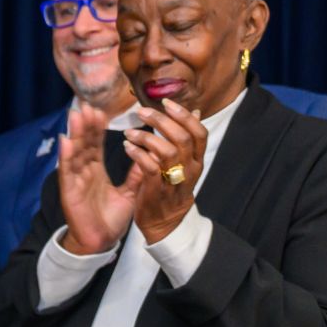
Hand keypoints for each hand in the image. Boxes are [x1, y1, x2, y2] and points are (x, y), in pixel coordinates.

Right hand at [56, 102, 140, 255]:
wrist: (100, 242)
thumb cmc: (110, 219)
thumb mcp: (129, 192)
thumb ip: (137, 173)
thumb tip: (148, 154)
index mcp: (96, 171)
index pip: (96, 145)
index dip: (97, 128)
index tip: (101, 110)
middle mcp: (83, 172)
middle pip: (83, 144)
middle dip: (85, 125)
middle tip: (87, 104)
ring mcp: (75, 181)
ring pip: (74, 153)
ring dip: (75, 134)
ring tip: (76, 114)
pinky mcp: (69, 192)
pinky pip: (67, 172)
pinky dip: (66, 156)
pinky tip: (66, 141)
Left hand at [124, 97, 206, 244]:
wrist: (165, 224)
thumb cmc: (172, 189)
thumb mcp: (185, 164)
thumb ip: (187, 140)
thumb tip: (195, 112)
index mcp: (196, 161)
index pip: (199, 133)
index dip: (184, 115)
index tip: (166, 102)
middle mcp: (189, 169)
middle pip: (182, 138)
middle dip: (161, 121)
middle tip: (141, 111)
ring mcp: (174, 181)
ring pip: (166, 151)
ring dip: (146, 137)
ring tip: (130, 132)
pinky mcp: (156, 190)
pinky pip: (149, 167)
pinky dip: (137, 154)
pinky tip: (127, 146)